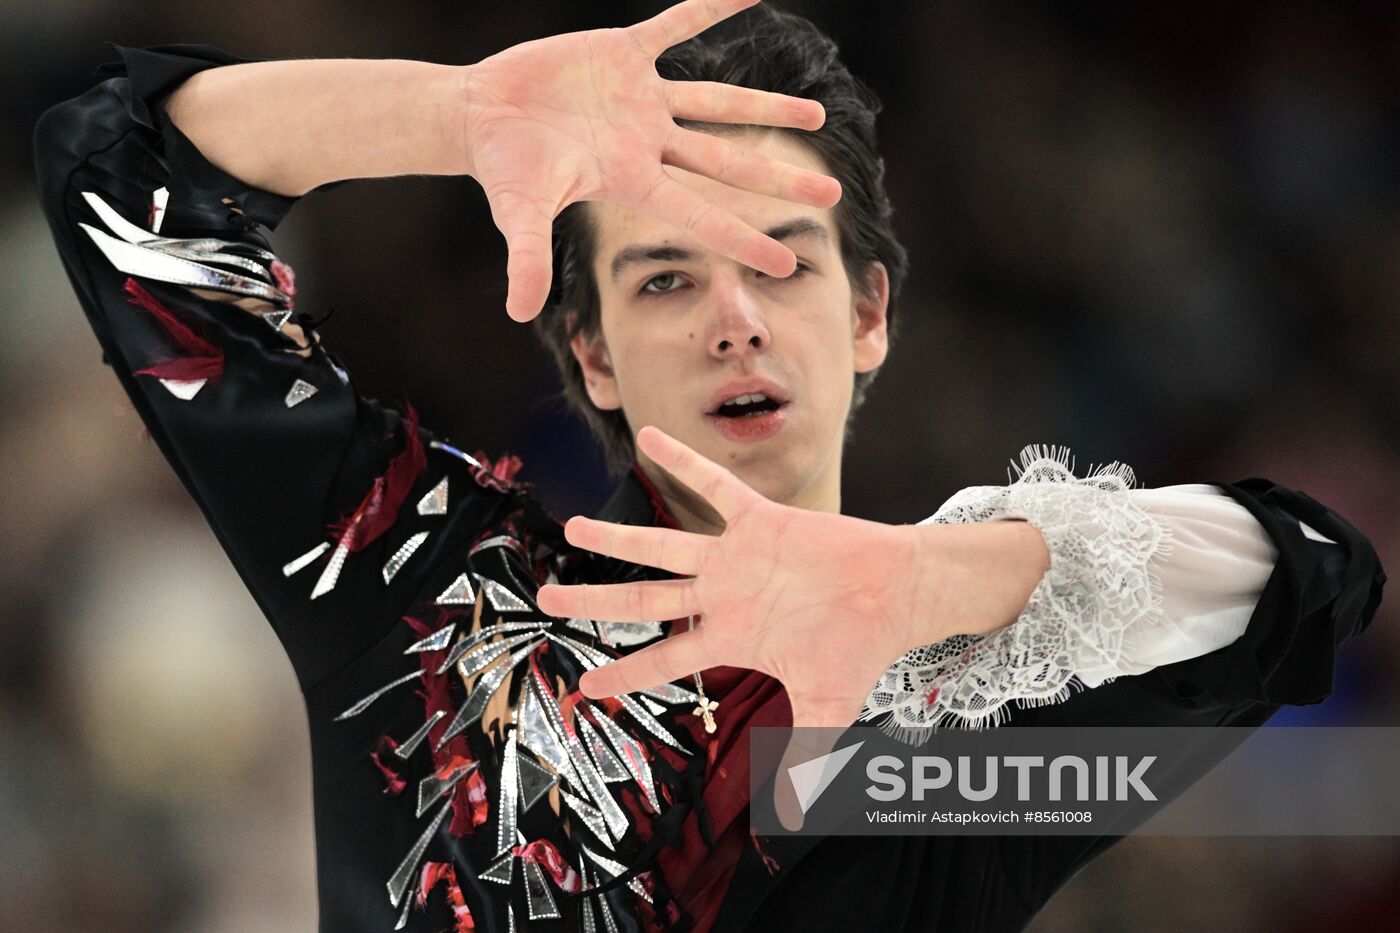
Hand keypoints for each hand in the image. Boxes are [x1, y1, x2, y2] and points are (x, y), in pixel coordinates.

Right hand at [461, 0, 841, 321]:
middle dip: (778, 180)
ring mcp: (641, 99)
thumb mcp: (519, 214)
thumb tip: (521, 312)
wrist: (480, 116)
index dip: (744, 239)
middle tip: (831, 196)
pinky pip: (677, 23)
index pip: (700, 215)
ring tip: (817, 116)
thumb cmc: (504, 169)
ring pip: (717, 103)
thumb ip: (528, 258)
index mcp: (633, 182)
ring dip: (765, 109)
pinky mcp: (623, 52)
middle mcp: (649, 143)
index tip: (788, 262)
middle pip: (727, 164)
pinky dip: (711, 6)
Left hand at [535, 426, 924, 827]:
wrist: (895, 593)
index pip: (665, 661)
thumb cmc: (860, 645)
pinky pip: (713, 486)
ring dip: (618, 539)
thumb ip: (806, 755)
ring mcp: (735, 558)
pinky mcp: (759, 521)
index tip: (586, 688)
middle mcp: (721, 596)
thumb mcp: (829, 707)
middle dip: (594, 603)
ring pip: (663, 546)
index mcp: (730, 637)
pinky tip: (647, 438)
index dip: (625, 675)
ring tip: (573, 526)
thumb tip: (798, 819)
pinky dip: (682, 463)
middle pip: (644, 602)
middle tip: (547, 600)